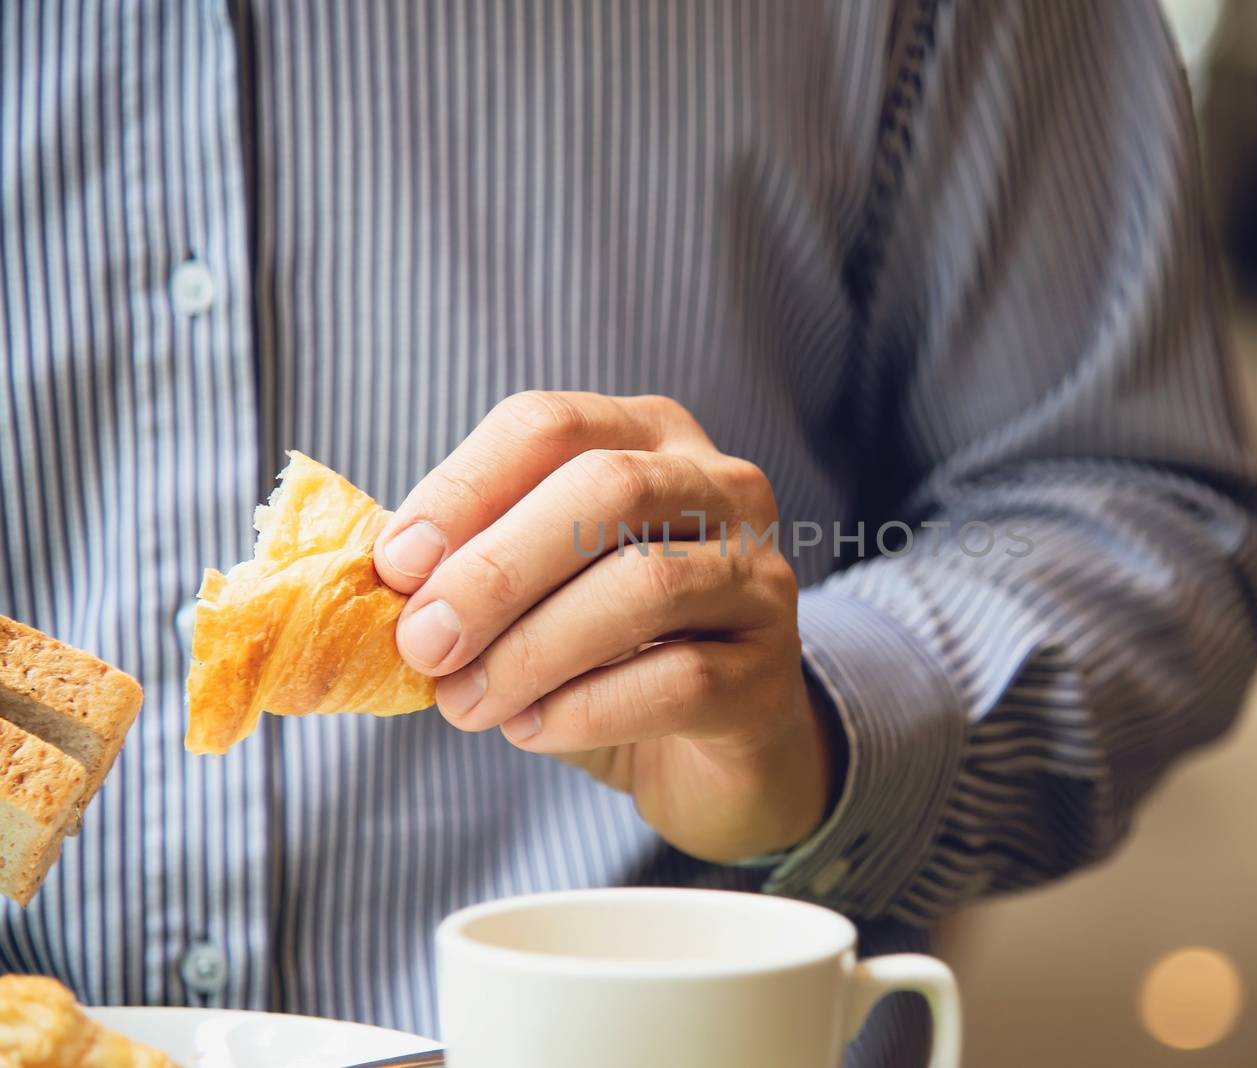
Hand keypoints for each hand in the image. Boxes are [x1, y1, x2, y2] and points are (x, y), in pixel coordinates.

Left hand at [374, 392, 838, 862]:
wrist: (715, 751)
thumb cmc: (610, 653)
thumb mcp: (540, 588)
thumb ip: (471, 565)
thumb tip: (377, 576)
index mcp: (650, 439)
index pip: (551, 426)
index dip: (464, 488)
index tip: (395, 567)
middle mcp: (722, 489)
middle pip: (607, 490)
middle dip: (496, 569)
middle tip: (423, 643)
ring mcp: (759, 578)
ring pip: (644, 586)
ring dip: (531, 649)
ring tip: (465, 702)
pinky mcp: (769, 675)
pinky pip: (676, 679)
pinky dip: (582, 709)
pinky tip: (531, 730)